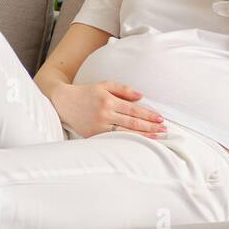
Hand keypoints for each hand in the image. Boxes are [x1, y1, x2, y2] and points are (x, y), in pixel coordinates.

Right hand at [53, 81, 167, 139]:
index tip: (161, 118)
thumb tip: (141, 97)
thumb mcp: (104, 85)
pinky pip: (114, 139)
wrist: (63, 102)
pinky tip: (139, 143)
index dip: (148, 115)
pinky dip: (128, 141)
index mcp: (108, 100)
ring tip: (158, 137)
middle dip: (150, 127)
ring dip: (143, 136)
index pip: (133, 110)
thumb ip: (124, 90)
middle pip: (132, 123)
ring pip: (125, 133)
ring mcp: (98, 127)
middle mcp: (104, 114)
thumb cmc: (87, 92)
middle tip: (164, 130)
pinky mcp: (93, 136)